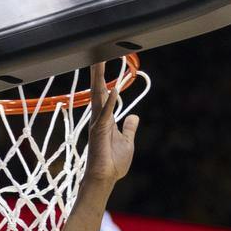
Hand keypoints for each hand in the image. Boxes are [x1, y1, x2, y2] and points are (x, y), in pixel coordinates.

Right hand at [83, 60, 138, 187]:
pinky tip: (113, 89)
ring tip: (99, 61)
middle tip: (96, 51)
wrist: (106, 179)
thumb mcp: (127, 142)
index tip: (103, 59)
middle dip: (98, 71)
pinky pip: (106, 114)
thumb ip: (129, 128)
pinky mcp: (100, 133)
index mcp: (105, 119)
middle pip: (98, 89)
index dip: (104, 77)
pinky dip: (110, 102)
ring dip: (100, 80)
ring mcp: (98, 124)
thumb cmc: (113, 163)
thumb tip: (134, 117)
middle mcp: (99, 118)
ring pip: (99, 97)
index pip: (103, 93)